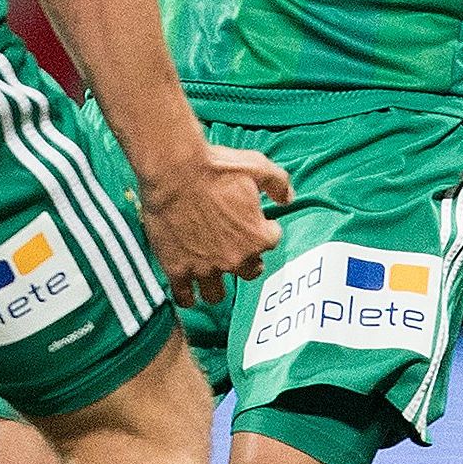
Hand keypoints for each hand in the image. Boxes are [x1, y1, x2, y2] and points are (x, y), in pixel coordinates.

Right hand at [136, 142, 291, 308]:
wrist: (174, 171)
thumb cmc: (215, 168)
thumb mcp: (257, 166)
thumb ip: (279, 183)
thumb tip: (288, 198)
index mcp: (258, 237)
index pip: (272, 241)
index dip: (265, 229)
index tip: (257, 221)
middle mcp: (236, 258)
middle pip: (249, 272)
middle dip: (246, 262)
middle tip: (234, 249)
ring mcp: (205, 268)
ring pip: (216, 295)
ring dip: (217, 286)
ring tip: (211, 274)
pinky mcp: (178, 269)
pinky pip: (185, 297)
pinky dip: (187, 297)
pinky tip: (187, 292)